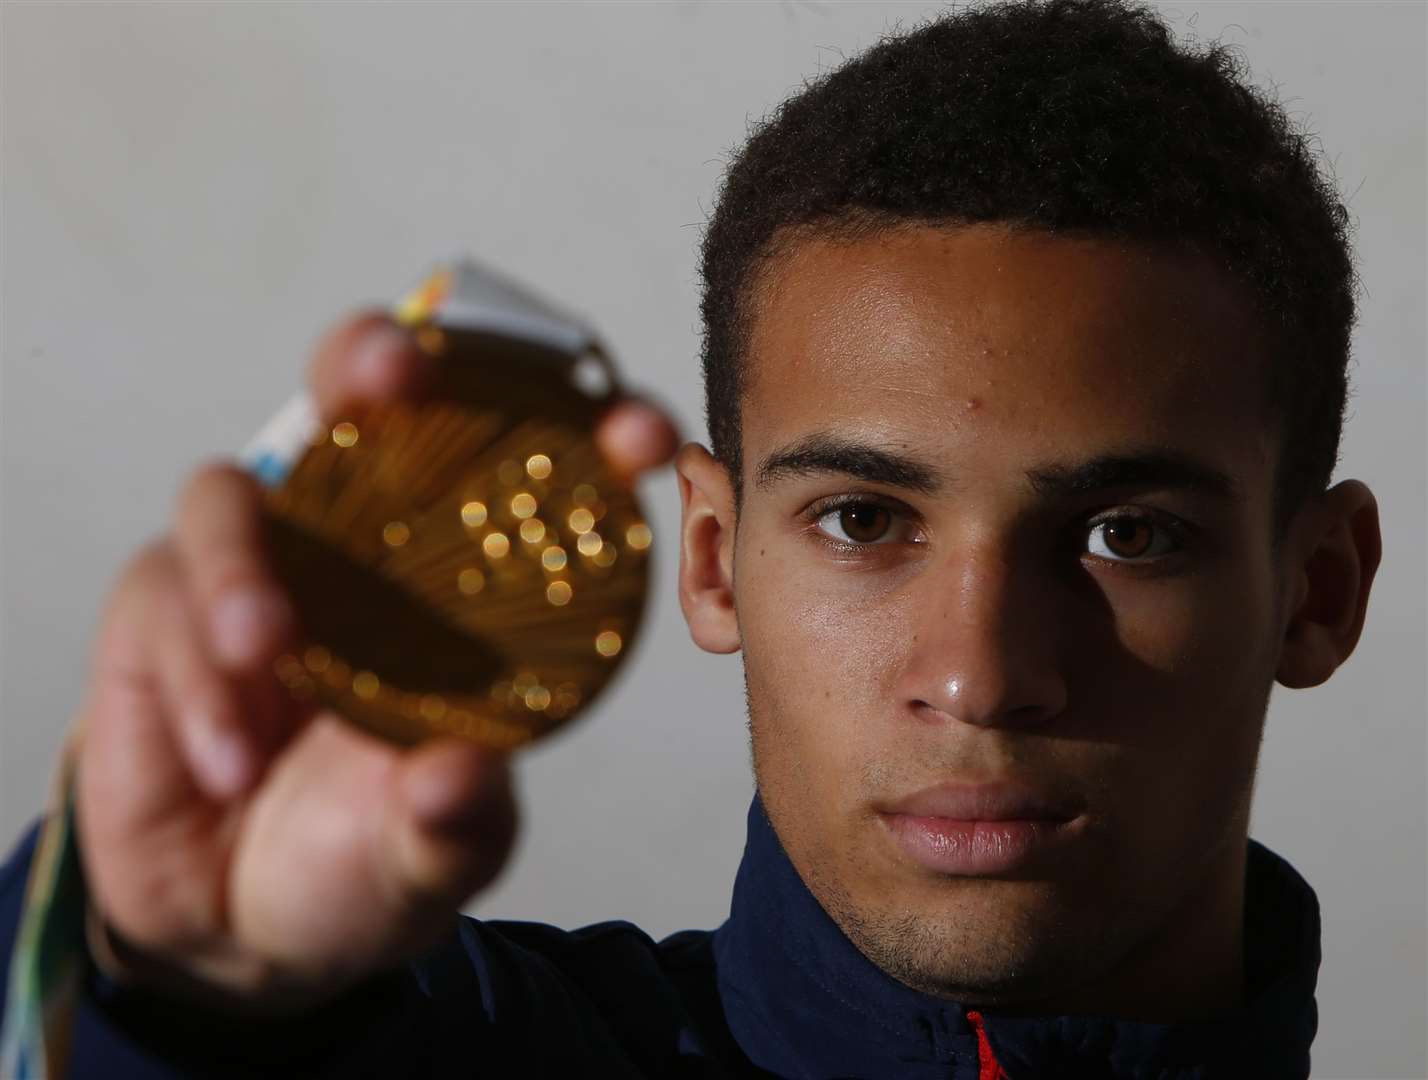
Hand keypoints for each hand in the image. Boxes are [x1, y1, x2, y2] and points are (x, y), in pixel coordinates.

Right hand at [72, 313, 679, 1013]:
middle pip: (363, 394)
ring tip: (272, 652)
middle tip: (397, 374)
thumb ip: (454, 819)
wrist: (237, 920)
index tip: (641, 438)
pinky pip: (165, 597)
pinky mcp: (162, 603)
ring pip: (233, 488)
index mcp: (460, 572)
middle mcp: (360, 538)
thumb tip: (461, 772)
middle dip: (377, 355)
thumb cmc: (364, 852)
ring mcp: (258, 560)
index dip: (584, 423)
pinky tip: (227, 762)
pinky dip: (197, 678)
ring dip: (249, 559)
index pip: (526, 460)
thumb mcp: (435, 849)